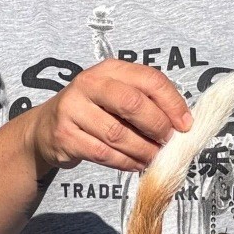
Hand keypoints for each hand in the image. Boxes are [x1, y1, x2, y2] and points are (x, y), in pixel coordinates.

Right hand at [29, 59, 192, 173]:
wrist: (47, 127)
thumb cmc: (95, 112)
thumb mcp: (118, 97)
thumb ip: (148, 104)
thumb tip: (183, 125)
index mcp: (110, 69)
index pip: (150, 79)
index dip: (173, 103)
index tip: (186, 125)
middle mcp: (89, 84)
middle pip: (133, 103)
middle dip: (158, 127)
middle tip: (168, 142)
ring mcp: (73, 109)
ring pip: (119, 134)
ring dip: (144, 150)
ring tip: (154, 157)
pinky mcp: (65, 136)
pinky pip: (105, 154)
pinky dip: (127, 163)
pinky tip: (137, 164)